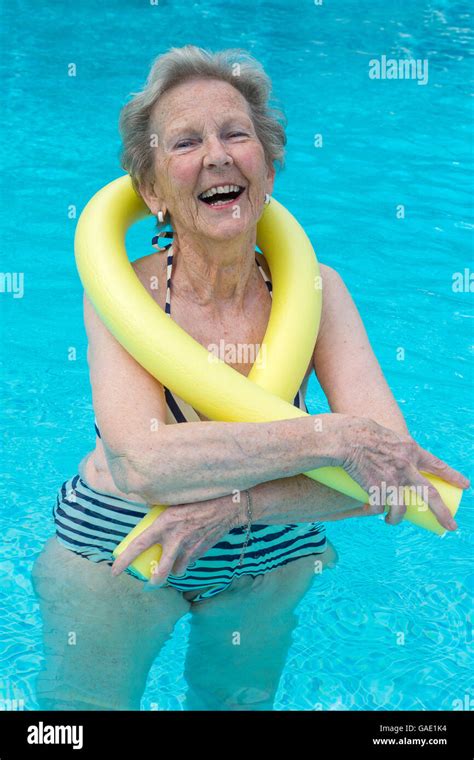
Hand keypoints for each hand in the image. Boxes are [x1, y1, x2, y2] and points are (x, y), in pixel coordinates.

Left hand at [111, 494, 241, 584]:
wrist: (228, 506)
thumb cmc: (199, 498)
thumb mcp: (175, 501)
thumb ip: (161, 512)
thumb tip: (148, 515)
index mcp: (164, 524)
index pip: (138, 546)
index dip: (124, 561)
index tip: (114, 571)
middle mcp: (175, 539)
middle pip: (161, 571)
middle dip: (154, 581)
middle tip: (149, 583)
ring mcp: (190, 548)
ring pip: (178, 570)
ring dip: (174, 569)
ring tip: (173, 564)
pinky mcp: (201, 551)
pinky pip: (190, 561)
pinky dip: (187, 560)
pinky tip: (189, 551)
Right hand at [337, 416, 469, 529]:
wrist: (346, 438)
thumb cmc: (360, 431)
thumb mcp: (386, 435)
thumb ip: (392, 447)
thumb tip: (391, 459)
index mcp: (410, 450)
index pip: (437, 465)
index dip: (451, 476)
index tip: (465, 485)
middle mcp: (406, 466)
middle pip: (429, 495)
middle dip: (442, 512)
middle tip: (452, 526)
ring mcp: (392, 479)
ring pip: (401, 509)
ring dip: (396, 518)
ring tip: (390, 520)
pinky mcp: (377, 489)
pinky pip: (378, 507)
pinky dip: (375, 510)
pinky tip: (370, 510)